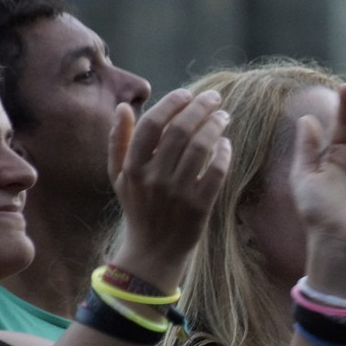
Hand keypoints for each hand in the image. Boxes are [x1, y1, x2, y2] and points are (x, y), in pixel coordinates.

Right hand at [108, 89, 230, 289]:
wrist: (152, 252)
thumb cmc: (138, 208)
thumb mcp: (119, 177)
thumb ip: (118, 141)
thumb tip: (122, 107)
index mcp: (132, 168)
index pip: (152, 125)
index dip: (172, 104)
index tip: (188, 93)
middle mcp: (153, 179)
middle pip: (180, 131)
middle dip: (200, 108)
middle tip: (215, 98)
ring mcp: (176, 193)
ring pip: (200, 148)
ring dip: (215, 126)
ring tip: (223, 117)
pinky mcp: (198, 207)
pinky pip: (215, 172)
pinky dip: (223, 153)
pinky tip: (226, 144)